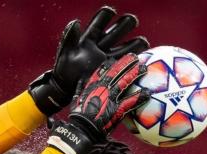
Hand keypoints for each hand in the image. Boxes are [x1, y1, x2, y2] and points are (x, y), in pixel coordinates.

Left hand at [29, 6, 149, 114]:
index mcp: (88, 39)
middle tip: (132, 21)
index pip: (99, 22)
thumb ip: (69, 37)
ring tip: (143, 41)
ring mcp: (108, 58)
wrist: (66, 89)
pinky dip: (135, 61)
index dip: (105, 15)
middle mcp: (101, 46)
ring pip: (125, 46)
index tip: (110, 11)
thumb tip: (75, 22)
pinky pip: (126, 64)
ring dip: (135, 42)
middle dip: (126, 24)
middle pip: (117, 30)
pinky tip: (143, 60)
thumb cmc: (63, 69)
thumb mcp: (65, 52)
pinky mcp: (112, 71)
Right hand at [47, 54, 146, 153]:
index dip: (111, 63)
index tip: (117, 59)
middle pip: (117, 71)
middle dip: (126, 63)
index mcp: (93, 85)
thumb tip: (81, 82)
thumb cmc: (78, 117)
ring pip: (125, 82)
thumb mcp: (76, 99)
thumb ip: (81, 89)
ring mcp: (110, 97)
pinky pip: (131, 101)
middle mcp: (102, 88)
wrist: (81, 129)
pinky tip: (148, 93)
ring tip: (145, 69)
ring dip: (136, 74)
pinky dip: (140, 97)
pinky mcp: (117, 108)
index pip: (103, 70)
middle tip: (135, 57)